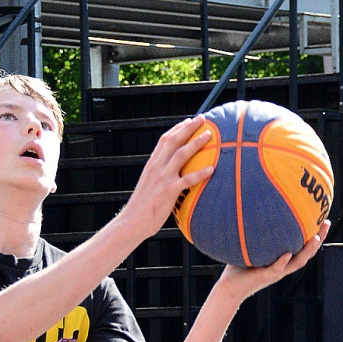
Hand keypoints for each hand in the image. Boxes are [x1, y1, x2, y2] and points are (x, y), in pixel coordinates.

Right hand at [121, 116, 214, 240]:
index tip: (188, 121)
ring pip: (181, 154)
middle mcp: (156, 167)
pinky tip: (211, 169)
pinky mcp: (168, 192)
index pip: (164, 140)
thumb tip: (170, 172)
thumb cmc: (142, 207)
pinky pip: (187, 180)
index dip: (177, 128)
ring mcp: (162, 178)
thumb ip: (158, 175)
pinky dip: (200, 173)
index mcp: (151, 165)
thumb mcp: (148, 184)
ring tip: (209, 135)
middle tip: (202, 119)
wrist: (131, 222)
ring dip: (196, 143)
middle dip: (189, 128)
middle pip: (174, 141)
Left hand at [212, 220, 330, 306]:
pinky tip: (288, 253)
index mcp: (283, 260)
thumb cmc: (237, 268)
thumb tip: (252, 208)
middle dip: (319, 238)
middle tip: (326, 223)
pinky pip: (276, 268)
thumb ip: (254, 232)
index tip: (323, 219)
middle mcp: (283, 266)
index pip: (303, 247)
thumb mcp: (248, 246)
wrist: (229, 289)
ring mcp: (276, 273)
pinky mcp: (265, 277)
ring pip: (297, 262)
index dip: (315, 235)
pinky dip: (283, 261)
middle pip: (307, 253)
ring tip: (316, 238)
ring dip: (308, 250)